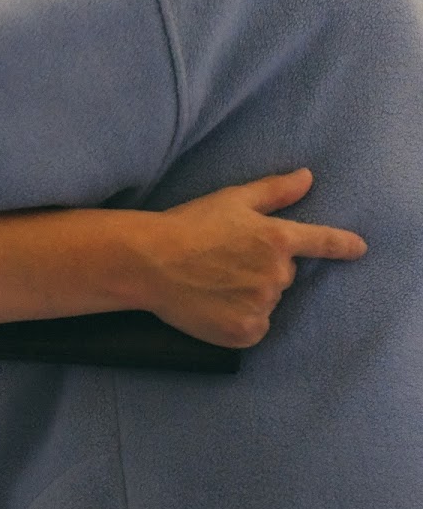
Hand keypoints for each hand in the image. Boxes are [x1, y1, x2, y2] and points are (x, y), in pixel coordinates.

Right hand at [136, 169, 365, 347]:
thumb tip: (307, 177)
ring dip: (249, 295)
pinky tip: (214, 307)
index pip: (321, 243)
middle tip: (223, 261)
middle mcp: (277, 274)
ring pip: (266, 302)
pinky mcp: (245, 331)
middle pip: (283, 275)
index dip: (341, 245)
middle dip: (261, 269)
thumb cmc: (187, 225)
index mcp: (278, 239)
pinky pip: (254, 328)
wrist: (149, 262)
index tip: (358, 248)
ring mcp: (262, 305)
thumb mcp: (231, 200)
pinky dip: (239, 321)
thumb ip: (274, 191)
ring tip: (212, 283)